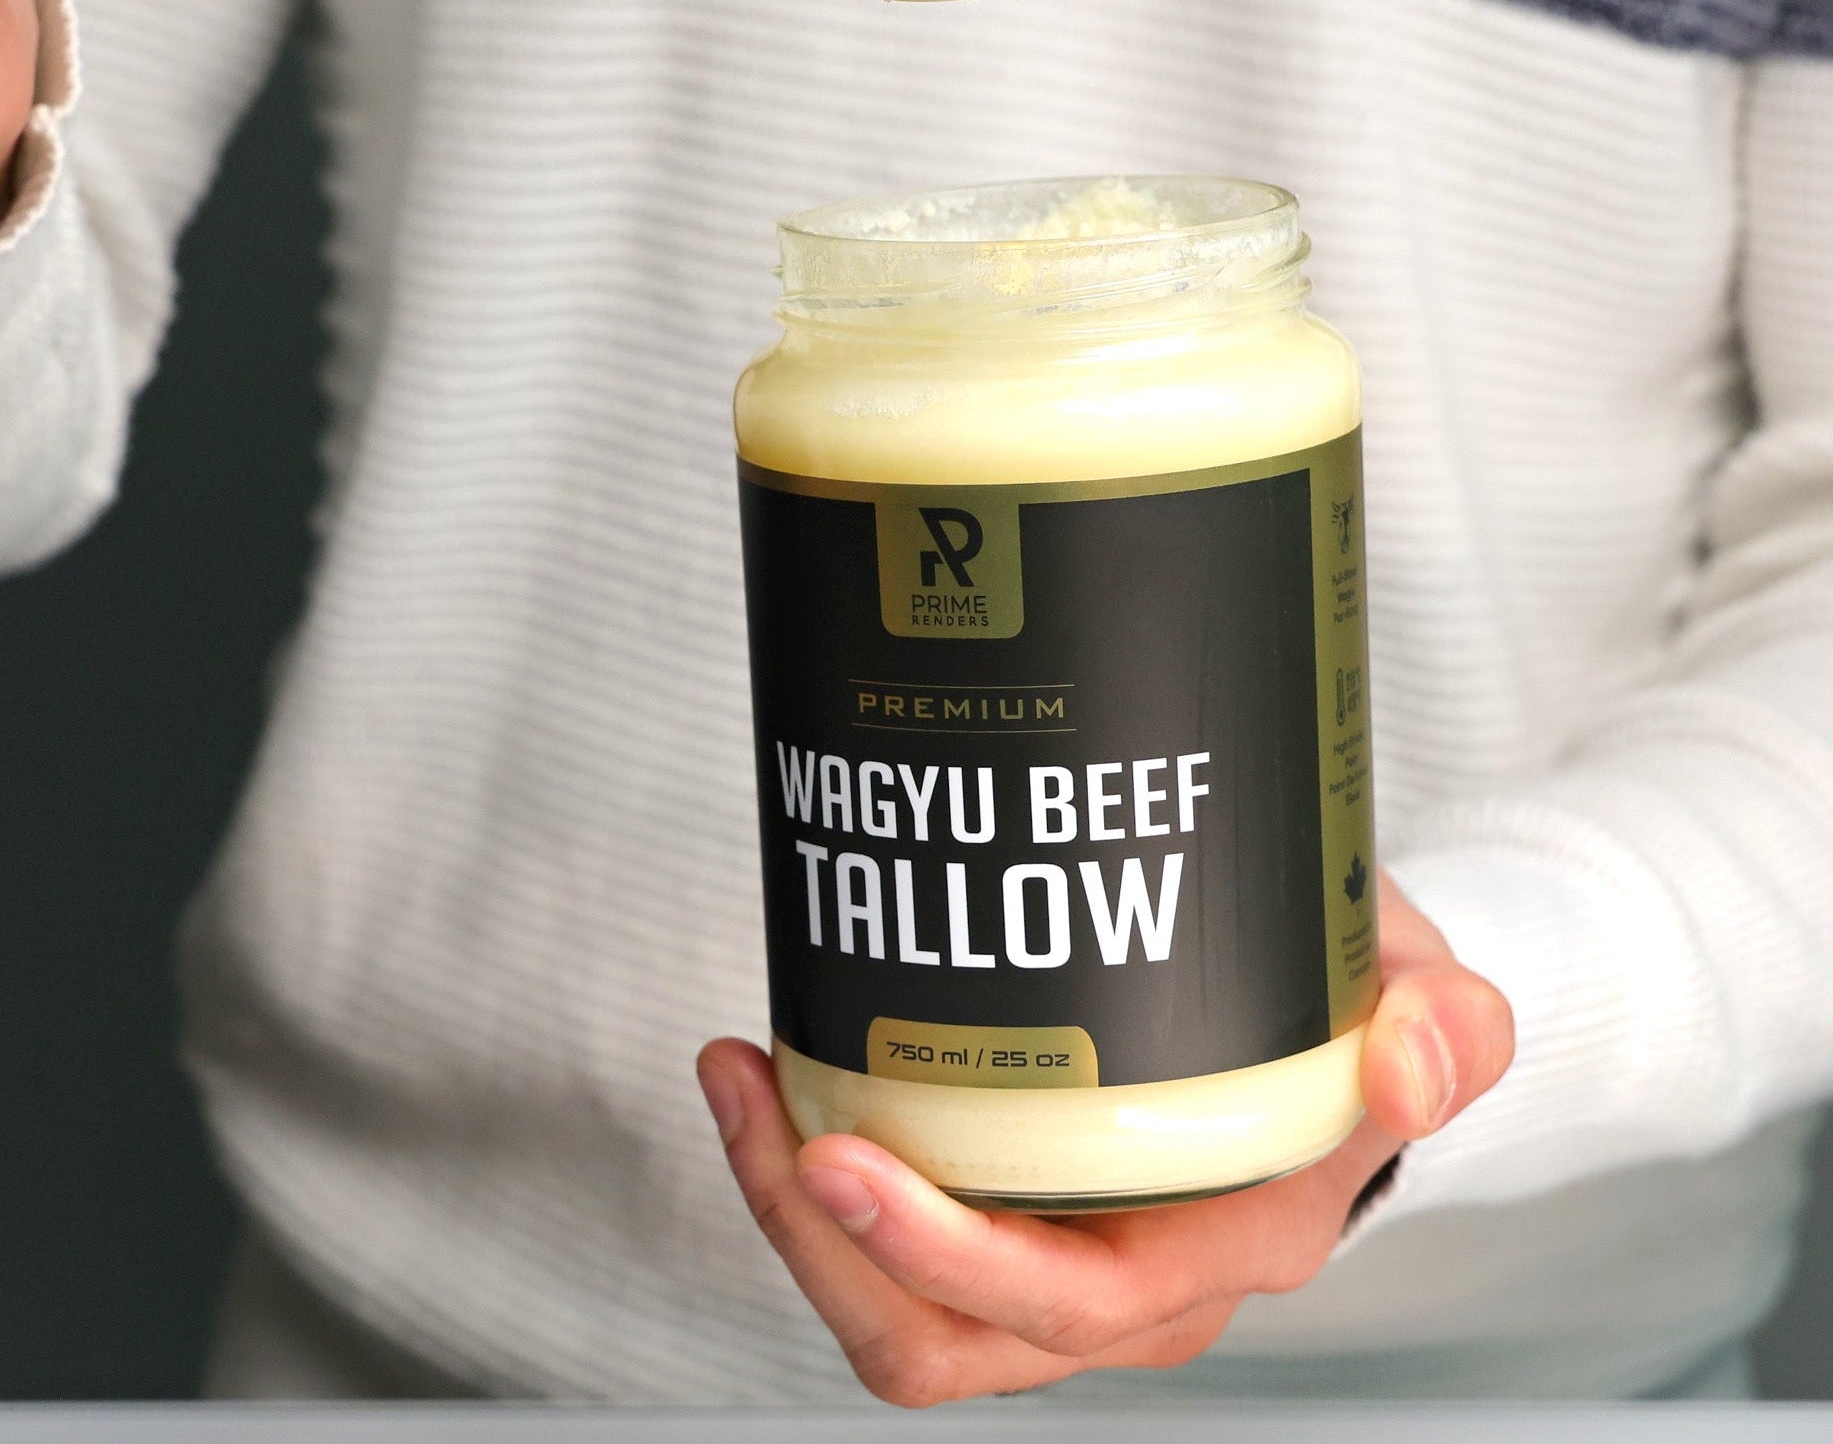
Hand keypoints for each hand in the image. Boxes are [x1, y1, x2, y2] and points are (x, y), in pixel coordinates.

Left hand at [698, 872, 1512, 1405]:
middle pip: (940, 1338)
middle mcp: (1133, 1286)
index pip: (1061, 1303)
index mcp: (1227, 1247)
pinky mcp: (1021, 1213)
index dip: (933, 1253)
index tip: (834, 1149)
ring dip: (793, 1214)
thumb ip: (1453, 1028)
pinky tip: (787, 1070)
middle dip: (818, 1243)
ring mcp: (1066, 1260)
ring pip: (900, 1312)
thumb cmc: (1374, 1010)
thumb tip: (1409, 1062)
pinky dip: (818, 1179)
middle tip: (752, 1100)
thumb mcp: (1439, 999)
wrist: (1356, 1022)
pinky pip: (900, 1245)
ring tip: (742, 1077)